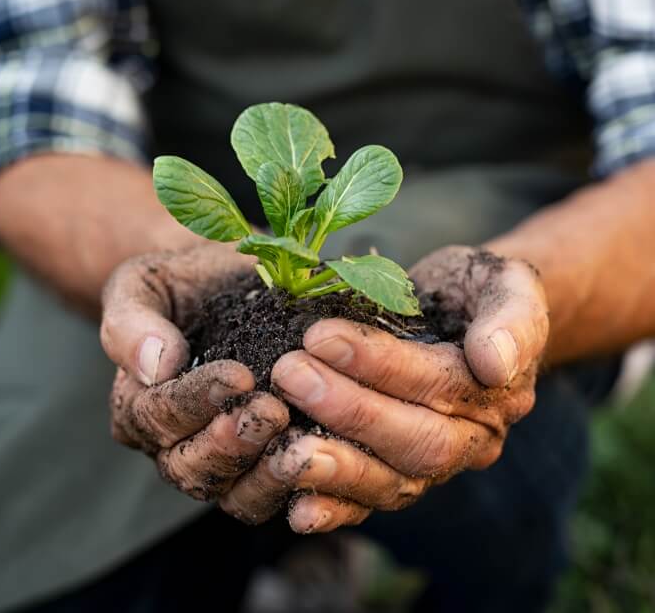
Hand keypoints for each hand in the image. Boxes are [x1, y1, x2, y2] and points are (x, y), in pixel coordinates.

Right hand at [100, 245, 289, 499]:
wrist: (226, 285)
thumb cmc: (182, 283)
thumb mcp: (144, 285)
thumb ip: (133, 322)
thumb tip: (156, 365)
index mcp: (139, 404)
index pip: (158, 415)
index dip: (196, 400)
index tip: (238, 376)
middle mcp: (173, 443)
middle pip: (191, 466)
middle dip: (232, 443)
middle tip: (272, 412)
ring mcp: (220, 460)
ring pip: (233, 493)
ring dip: (266, 475)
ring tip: (300, 445)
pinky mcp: (262, 466)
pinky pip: (273, 494)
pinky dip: (298, 487)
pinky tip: (327, 463)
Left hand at [219, 246, 547, 531]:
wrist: (465, 312)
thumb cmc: (478, 291)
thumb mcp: (507, 284)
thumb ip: (512, 318)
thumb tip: (495, 364)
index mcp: (499, 392)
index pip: (439, 384)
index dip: (379, 364)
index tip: (320, 335)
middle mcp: (473, 439)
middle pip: (415, 441)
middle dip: (348, 411)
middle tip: (290, 373)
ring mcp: (436, 463)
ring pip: (394, 481)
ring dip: (337, 467)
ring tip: (283, 445)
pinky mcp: (401, 472)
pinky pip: (374, 502)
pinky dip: (337, 509)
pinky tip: (298, 511)